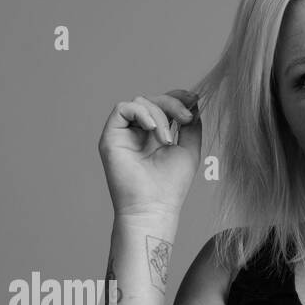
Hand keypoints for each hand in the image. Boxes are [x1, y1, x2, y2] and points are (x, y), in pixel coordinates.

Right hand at [98, 90, 201, 218]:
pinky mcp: (111, 137)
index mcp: (155, 134)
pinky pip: (122, 108)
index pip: (162, 104)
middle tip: (186, 119)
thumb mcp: (189, 149)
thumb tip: (193, 101)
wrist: (153, 207)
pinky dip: (141, 112)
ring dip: (159, 114)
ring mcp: (123, 134)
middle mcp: (137, 132)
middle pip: (153, 99)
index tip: (193, 100)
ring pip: (140, 102)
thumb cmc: (171, 186)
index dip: (177, 97)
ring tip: (167, 139)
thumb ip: (191, 125)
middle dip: (172, 104)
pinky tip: (152, 129)